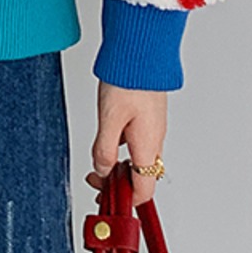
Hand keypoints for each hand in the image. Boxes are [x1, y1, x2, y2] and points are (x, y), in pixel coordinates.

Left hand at [88, 81, 167, 208]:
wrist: (142, 51)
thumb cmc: (129, 79)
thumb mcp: (109, 117)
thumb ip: (105, 148)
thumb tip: (102, 171)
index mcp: (147, 145)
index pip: (143, 189)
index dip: (126, 201)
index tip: (106, 199)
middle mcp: (154, 139)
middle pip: (142, 175)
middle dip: (119, 184)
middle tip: (96, 181)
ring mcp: (153, 127)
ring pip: (139, 157)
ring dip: (120, 164)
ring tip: (98, 161)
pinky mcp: (149, 115)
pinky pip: (139, 141)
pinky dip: (123, 147)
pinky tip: (109, 137)